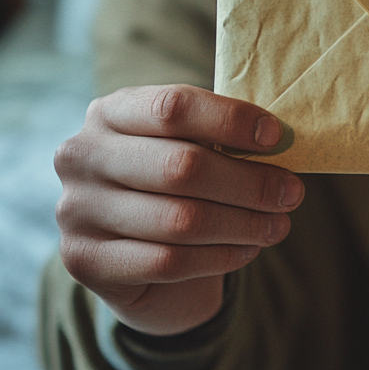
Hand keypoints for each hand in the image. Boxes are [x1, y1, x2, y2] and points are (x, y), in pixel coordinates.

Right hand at [53, 85, 303, 336]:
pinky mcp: (84, 260)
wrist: (137, 262)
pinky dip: (220, 257)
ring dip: (244, 224)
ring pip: (181, 220)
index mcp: (111, 112)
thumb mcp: (192, 150)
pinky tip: (247, 251)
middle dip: (249, 183)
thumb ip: (223, 141)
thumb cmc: (175, 189)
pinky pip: (169, 261)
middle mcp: (81, 155)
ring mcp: (76, 210)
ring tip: (278, 225)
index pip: (173, 107)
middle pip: (182, 166)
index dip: (230, 121)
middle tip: (292, 193)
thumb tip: (282, 143)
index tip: (277, 138)